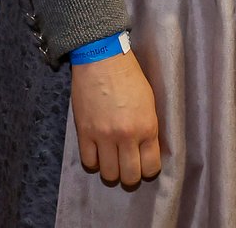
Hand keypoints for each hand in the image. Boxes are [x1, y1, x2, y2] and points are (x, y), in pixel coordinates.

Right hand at [70, 52, 160, 187]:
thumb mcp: (149, 102)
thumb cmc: (129, 76)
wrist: (102, 58)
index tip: (144, 165)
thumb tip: (145, 150)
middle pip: (129, 176)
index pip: (150, 167)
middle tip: (127, 167)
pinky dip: (94, 162)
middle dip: (130, 176)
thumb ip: (148, 128)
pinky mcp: (84, 132)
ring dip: (111, 171)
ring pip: (109, 174)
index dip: (148, 170)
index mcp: (147, 127)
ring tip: (112, 161)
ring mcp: (103, 136)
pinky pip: (88, 162)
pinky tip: (97, 154)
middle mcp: (126, 136)